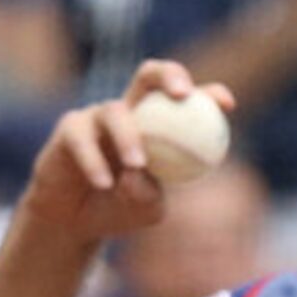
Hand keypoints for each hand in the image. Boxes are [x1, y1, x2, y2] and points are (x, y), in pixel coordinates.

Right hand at [19, 61, 237, 247]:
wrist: (76, 221)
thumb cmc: (121, 209)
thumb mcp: (146, 208)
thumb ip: (149, 193)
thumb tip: (141, 172)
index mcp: (161, 125)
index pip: (188, 99)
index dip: (209, 93)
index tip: (227, 103)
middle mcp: (131, 111)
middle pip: (149, 75)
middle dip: (169, 75)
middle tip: (182, 95)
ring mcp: (98, 116)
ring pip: (115, 111)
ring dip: (128, 136)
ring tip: (136, 164)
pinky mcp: (69, 128)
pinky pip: (81, 137)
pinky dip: (93, 160)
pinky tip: (104, 182)